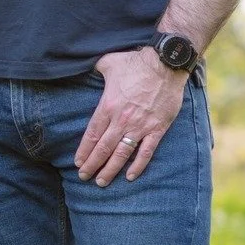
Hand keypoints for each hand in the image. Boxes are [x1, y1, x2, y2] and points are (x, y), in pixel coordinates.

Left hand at [75, 49, 187, 186]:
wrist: (166, 64)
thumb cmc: (135, 62)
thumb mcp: (108, 62)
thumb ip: (94, 68)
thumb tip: (82, 63)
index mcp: (108, 106)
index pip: (92, 134)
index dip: (84, 151)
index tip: (78, 163)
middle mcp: (122, 119)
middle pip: (103, 148)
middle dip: (92, 165)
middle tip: (84, 177)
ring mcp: (140, 126)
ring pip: (122, 154)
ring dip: (110, 170)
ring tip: (101, 182)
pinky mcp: (157, 128)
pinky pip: (146, 152)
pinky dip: (138, 166)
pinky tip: (129, 177)